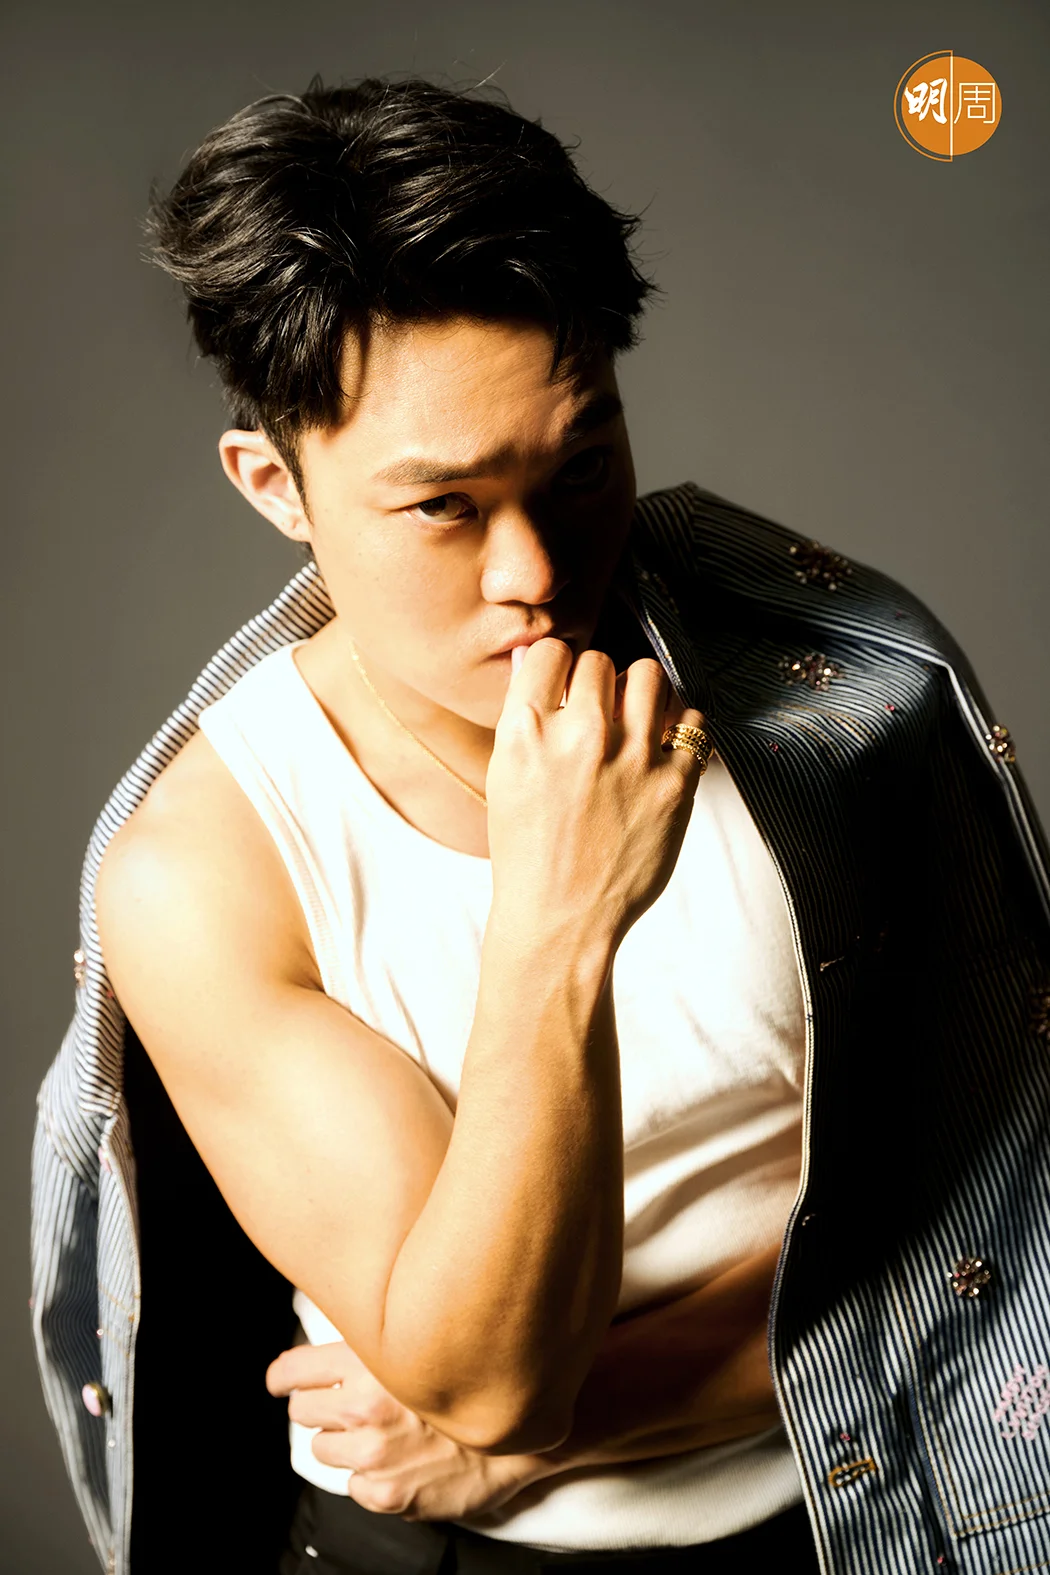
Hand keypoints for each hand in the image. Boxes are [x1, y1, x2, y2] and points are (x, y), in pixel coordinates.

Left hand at [266, 1341, 552, 1519]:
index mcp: (369, 1361)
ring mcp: (373, 1454)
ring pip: (323, 1451)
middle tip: (351, 1408)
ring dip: (346, 1445)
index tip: (282, 1382)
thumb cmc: (474, 1380)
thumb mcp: (423, 1340)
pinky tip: (403, 1462)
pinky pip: (353, 1487)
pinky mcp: (384, 1494)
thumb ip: (379, 1340)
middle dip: (322, 1409)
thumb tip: (340, 1340)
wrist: (519, 1430)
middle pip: (302, 1411)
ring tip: (386, 1435)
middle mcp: (364, 1406)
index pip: (293, 1370)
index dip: (284, 1378)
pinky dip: (372, 1479)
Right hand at [487, 642, 705, 947]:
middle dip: (599, 681)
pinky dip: (679, 728)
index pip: (551, 652)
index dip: (559, 665)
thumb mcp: (504, 777)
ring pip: (649, 676)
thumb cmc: (528, 851)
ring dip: (641, 691)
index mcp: (528, 733)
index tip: (566, 684)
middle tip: (600, 711)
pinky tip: (663, 748)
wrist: (561, 918)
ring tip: (635, 717)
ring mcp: (633, 759)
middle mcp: (581, 737)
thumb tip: (533, 656)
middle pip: (600, 661)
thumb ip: (524, 716)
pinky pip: (691, 722)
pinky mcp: (675, 785)